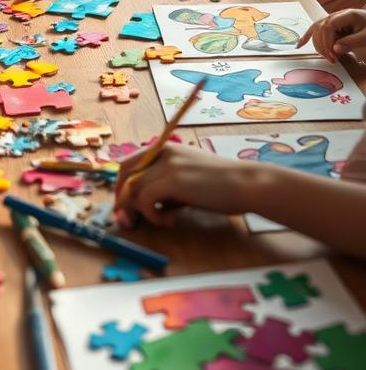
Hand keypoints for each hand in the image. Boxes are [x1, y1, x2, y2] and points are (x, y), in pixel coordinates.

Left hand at [115, 144, 254, 226]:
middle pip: (125, 173)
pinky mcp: (173, 180)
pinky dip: (152, 215)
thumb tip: (142, 206)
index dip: (122, 186)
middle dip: (122, 199)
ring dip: (140, 211)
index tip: (125, 208)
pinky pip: (145, 199)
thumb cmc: (222, 186)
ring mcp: (167, 164)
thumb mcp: (187, 182)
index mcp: (166, 149)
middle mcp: (163, 152)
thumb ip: (165, 188)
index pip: (130, 164)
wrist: (247, 184)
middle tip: (128, 220)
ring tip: (162, 221)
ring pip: (133, 188)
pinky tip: (169, 221)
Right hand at [297, 8, 365, 61]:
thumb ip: (351, 42)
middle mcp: (336, 15)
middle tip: (332, 59)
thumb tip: (334, 49)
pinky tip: (299, 45)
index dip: (327, 42)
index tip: (333, 55)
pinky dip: (306, 38)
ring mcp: (331, 19)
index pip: (328, 26)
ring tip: (329, 57)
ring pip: (316, 31)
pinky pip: (315, 30)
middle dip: (323, 46)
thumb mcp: (365, 37)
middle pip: (320, 29)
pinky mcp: (329, 25)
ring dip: (318, 45)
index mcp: (346, 15)